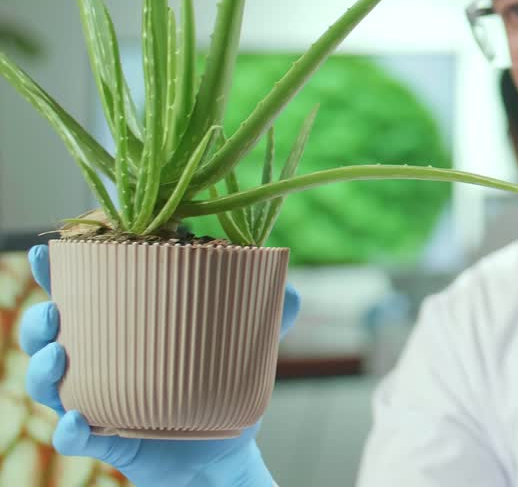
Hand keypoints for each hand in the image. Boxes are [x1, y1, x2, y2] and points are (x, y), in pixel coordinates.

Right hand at [21, 244, 299, 486]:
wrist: (223, 450)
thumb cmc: (223, 385)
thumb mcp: (246, 347)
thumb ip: (268, 315)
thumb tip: (289, 289)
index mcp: (123, 330)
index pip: (81, 297)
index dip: (55, 274)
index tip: (44, 253)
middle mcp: (98, 364)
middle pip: (50, 338)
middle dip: (40, 322)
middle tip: (53, 312)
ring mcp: (97, 402)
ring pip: (49, 386)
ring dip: (42, 371)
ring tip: (58, 358)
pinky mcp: (106, 441)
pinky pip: (75, 437)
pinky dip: (70, 430)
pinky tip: (77, 420)